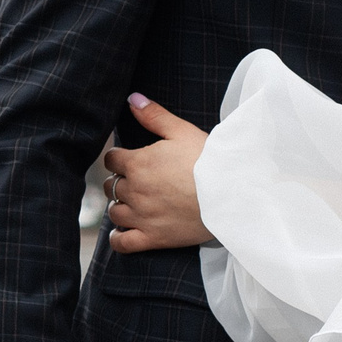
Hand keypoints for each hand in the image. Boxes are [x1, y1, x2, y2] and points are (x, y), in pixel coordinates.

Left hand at [103, 95, 212, 254]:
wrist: (230, 192)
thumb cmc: (208, 160)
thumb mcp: (181, 131)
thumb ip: (153, 115)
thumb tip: (132, 98)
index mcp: (137, 163)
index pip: (111, 160)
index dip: (119, 159)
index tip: (130, 161)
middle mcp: (134, 190)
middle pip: (111, 186)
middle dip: (122, 182)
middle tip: (139, 182)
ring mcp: (141, 216)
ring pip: (115, 212)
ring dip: (121, 207)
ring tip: (135, 204)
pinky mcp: (153, 238)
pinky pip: (122, 243)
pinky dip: (118, 239)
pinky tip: (122, 232)